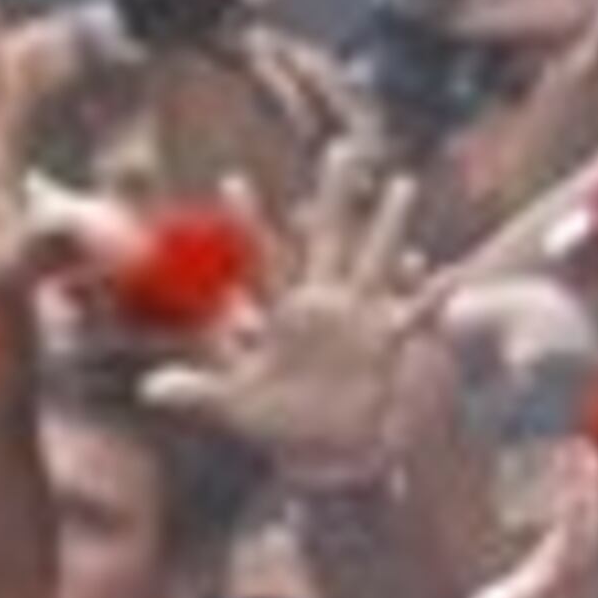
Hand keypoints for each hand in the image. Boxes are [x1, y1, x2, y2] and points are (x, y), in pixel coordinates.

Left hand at [144, 148, 420, 475]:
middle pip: (329, 239)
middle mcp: (323, 303)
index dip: (247, 223)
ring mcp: (358, 318)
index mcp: (284, 311)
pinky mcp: (385, 344)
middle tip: (342, 147)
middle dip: (336, 196)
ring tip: (402, 185)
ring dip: (389, 226)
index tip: (231, 180)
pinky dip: (431, 299)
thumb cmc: (279, 424)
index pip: (263, 258)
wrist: (326, 450)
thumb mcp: (235, 406)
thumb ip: (196, 392)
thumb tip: (147, 391)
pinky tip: (450, 277)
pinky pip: (414, 315)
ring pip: (375, 260)